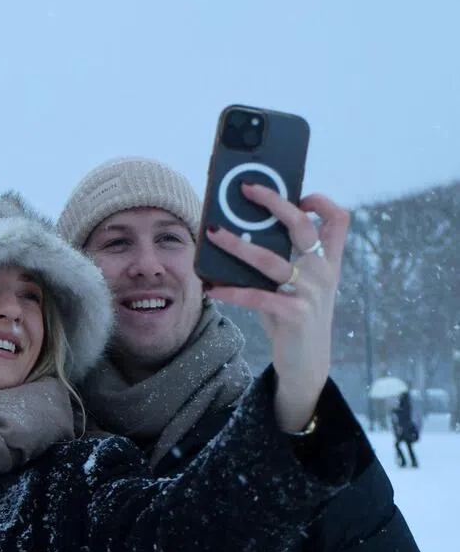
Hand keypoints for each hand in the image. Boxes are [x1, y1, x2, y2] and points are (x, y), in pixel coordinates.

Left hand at [204, 184, 349, 432]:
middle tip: (246, 189)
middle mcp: (323, 273)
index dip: (322, 203)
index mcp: (327, 262)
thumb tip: (234, 229)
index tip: (300, 194)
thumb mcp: (292, 283)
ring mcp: (311, 293)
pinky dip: (232, 291)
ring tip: (213, 233)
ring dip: (237, 245)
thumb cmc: (291, 314)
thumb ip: (278, 258)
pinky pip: (258, 296)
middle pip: (303, 227)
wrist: (307, 362)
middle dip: (274, 203)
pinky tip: (213, 288)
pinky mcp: (295, 315)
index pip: (339, 221)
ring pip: (270, 259)